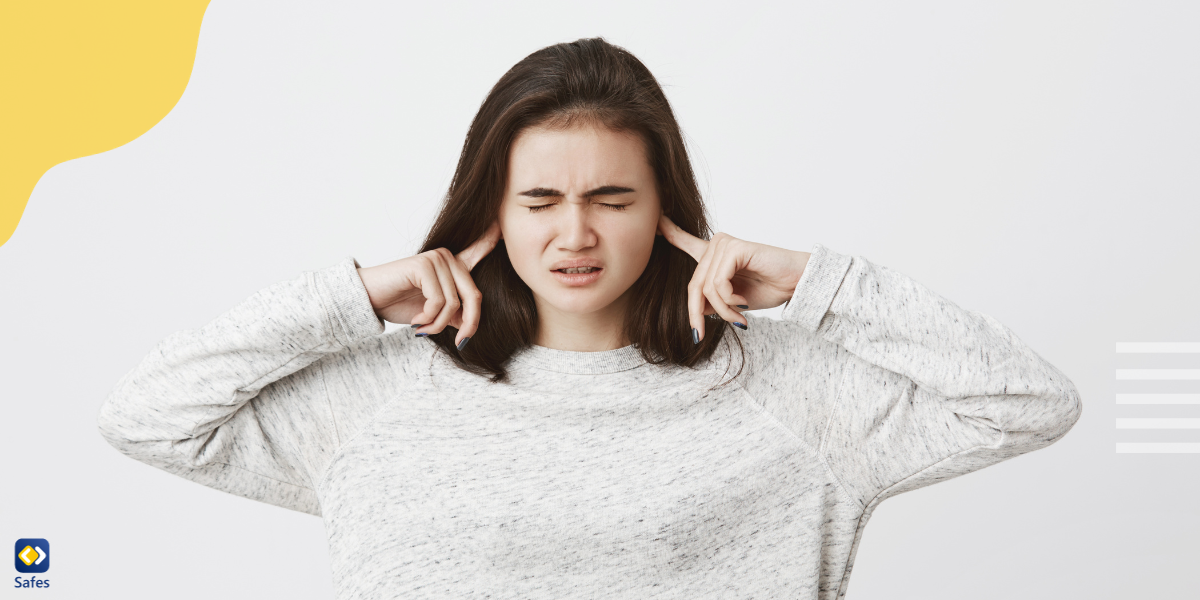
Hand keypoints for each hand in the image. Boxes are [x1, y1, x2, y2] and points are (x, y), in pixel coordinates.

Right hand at [355, 221, 501, 347]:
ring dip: (439, 324)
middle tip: (459, 342)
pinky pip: (438, 301)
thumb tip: (469, 323)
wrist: (369, 301)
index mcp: (453, 266)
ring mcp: (436, 259)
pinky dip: (428, 318)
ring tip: (423, 328)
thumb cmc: (399, 304)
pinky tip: (416, 320)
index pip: (478, 251)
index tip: (503, 225)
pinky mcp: (424, 265)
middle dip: (469, 324)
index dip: (492, 239)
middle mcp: (448, 258)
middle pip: (474, 295)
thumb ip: (454, 314)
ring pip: (454, 303)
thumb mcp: (434, 313)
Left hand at [656, 214, 810, 342]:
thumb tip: (697, 308)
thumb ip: (712, 301)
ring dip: (722, 310)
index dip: (669, 232)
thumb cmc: (770, 288)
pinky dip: (729, 300)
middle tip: (702, 334)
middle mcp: (717, 244)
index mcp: (715, 254)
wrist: (798, 282)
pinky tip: (744, 301)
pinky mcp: (733, 248)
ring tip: (740, 316)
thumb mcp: (733, 301)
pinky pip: (717, 284)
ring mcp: (724, 244)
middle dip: (697, 315)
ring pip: (706, 289)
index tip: (655, 221)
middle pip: (693, 286)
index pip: (685, 242)